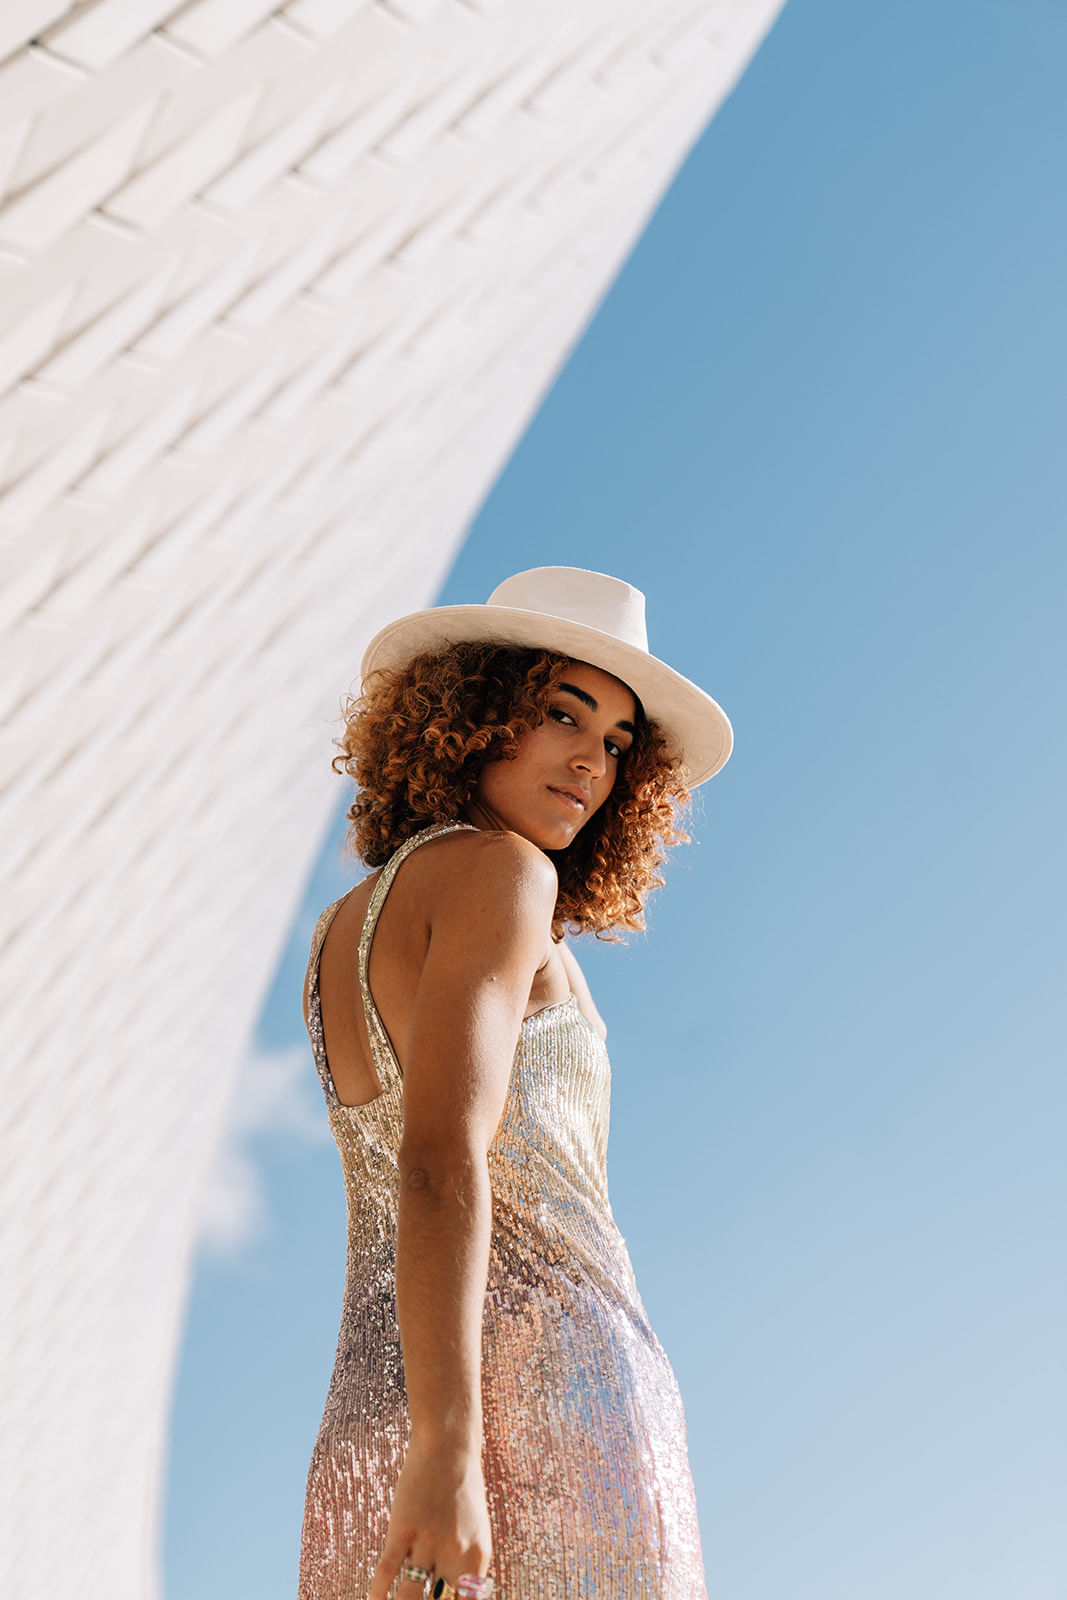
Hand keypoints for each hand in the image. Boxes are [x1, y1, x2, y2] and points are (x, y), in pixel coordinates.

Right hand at [368, 1437, 491, 1599]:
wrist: (449, 1446)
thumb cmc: (463, 1490)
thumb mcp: (476, 1531)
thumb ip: (466, 1566)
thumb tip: (454, 1596)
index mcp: (478, 1557)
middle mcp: (455, 1554)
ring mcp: (428, 1541)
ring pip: (409, 1597)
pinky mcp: (403, 1529)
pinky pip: (387, 1571)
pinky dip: (378, 1592)